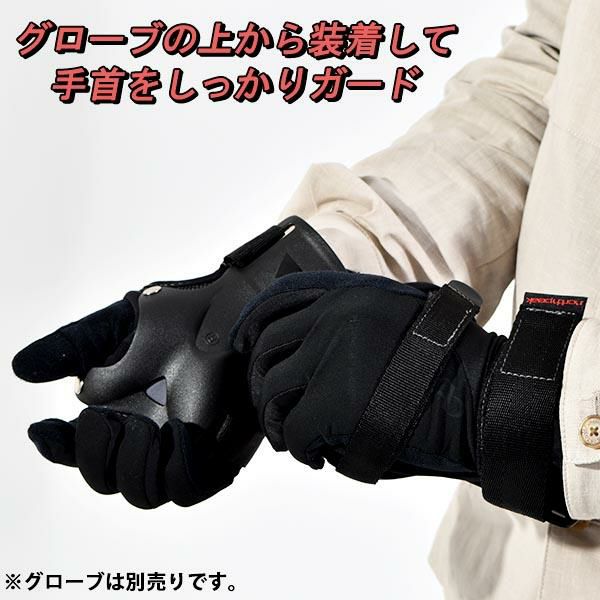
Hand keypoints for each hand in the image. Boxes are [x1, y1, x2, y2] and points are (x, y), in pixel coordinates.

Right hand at [13, 217, 342, 507]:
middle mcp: (148, 433)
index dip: (59, 447)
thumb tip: (22, 370)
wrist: (241, 308)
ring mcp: (182, 446)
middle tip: (107, 420)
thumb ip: (76, 344)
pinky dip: (179, 465)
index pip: (77, 448)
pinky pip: (191, 483)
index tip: (47, 430)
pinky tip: (180, 431)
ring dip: (134, 463)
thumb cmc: (187, 312)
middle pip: (104, 479)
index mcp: (120, 409)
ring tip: (146, 425)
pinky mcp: (219, 452)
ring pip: (143, 491)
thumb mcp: (123, 321)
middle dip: (96, 457)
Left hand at [233, 271, 580, 524]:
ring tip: (293, 437)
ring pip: (273, 394)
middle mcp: (332, 319)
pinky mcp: (333, 403)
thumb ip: (351, 316)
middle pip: (266, 351)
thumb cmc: (446, 363)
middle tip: (273, 408)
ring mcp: (330, 358)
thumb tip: (309, 340)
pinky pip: (294, 431)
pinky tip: (317, 455)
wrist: (480, 398)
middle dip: (262, 384)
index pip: (275, 302)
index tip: (241, 344)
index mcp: (346, 295)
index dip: (250, 325)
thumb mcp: (397, 313)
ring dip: (278, 421)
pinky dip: (300, 449)